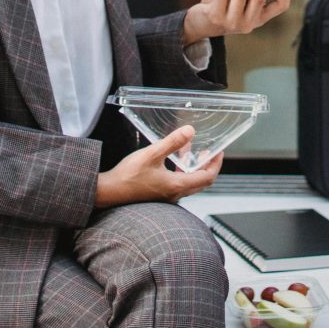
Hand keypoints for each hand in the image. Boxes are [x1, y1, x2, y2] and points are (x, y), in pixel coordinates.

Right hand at [94, 125, 222, 206]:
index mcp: (177, 185)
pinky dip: (181, 170)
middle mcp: (175, 194)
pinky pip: (178, 182)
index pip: (207, 177)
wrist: (109, 192)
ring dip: (193, 166)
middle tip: (211, 152)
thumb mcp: (151, 154)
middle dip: (208, 165)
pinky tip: (172, 159)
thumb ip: (172, 142)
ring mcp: (167, 196)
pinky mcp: (159, 194)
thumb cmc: (128, 176)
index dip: (216, 164)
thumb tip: (190, 131)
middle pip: (201, 181)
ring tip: (192, 150)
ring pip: (189, 181)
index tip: (220, 152)